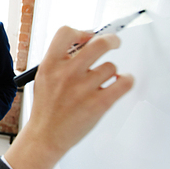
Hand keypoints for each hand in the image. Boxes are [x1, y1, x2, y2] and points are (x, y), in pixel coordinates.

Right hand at [5, 26, 133, 168]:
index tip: (87, 37)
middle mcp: (67, 74)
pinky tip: (119, 83)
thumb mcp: (43, 77)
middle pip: (98, 43)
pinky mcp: (98, 104)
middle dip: (111, 40)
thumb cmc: (46, 108)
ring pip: (111, 66)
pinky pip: (124, 82)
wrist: (45, 136)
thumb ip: (60, 60)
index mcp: (50, 65)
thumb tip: (84, 43)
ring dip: (110, 71)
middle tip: (114, 42)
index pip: (66, 33)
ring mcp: (83, 89)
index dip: (81, 32)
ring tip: (102, 81)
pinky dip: (126, 80)